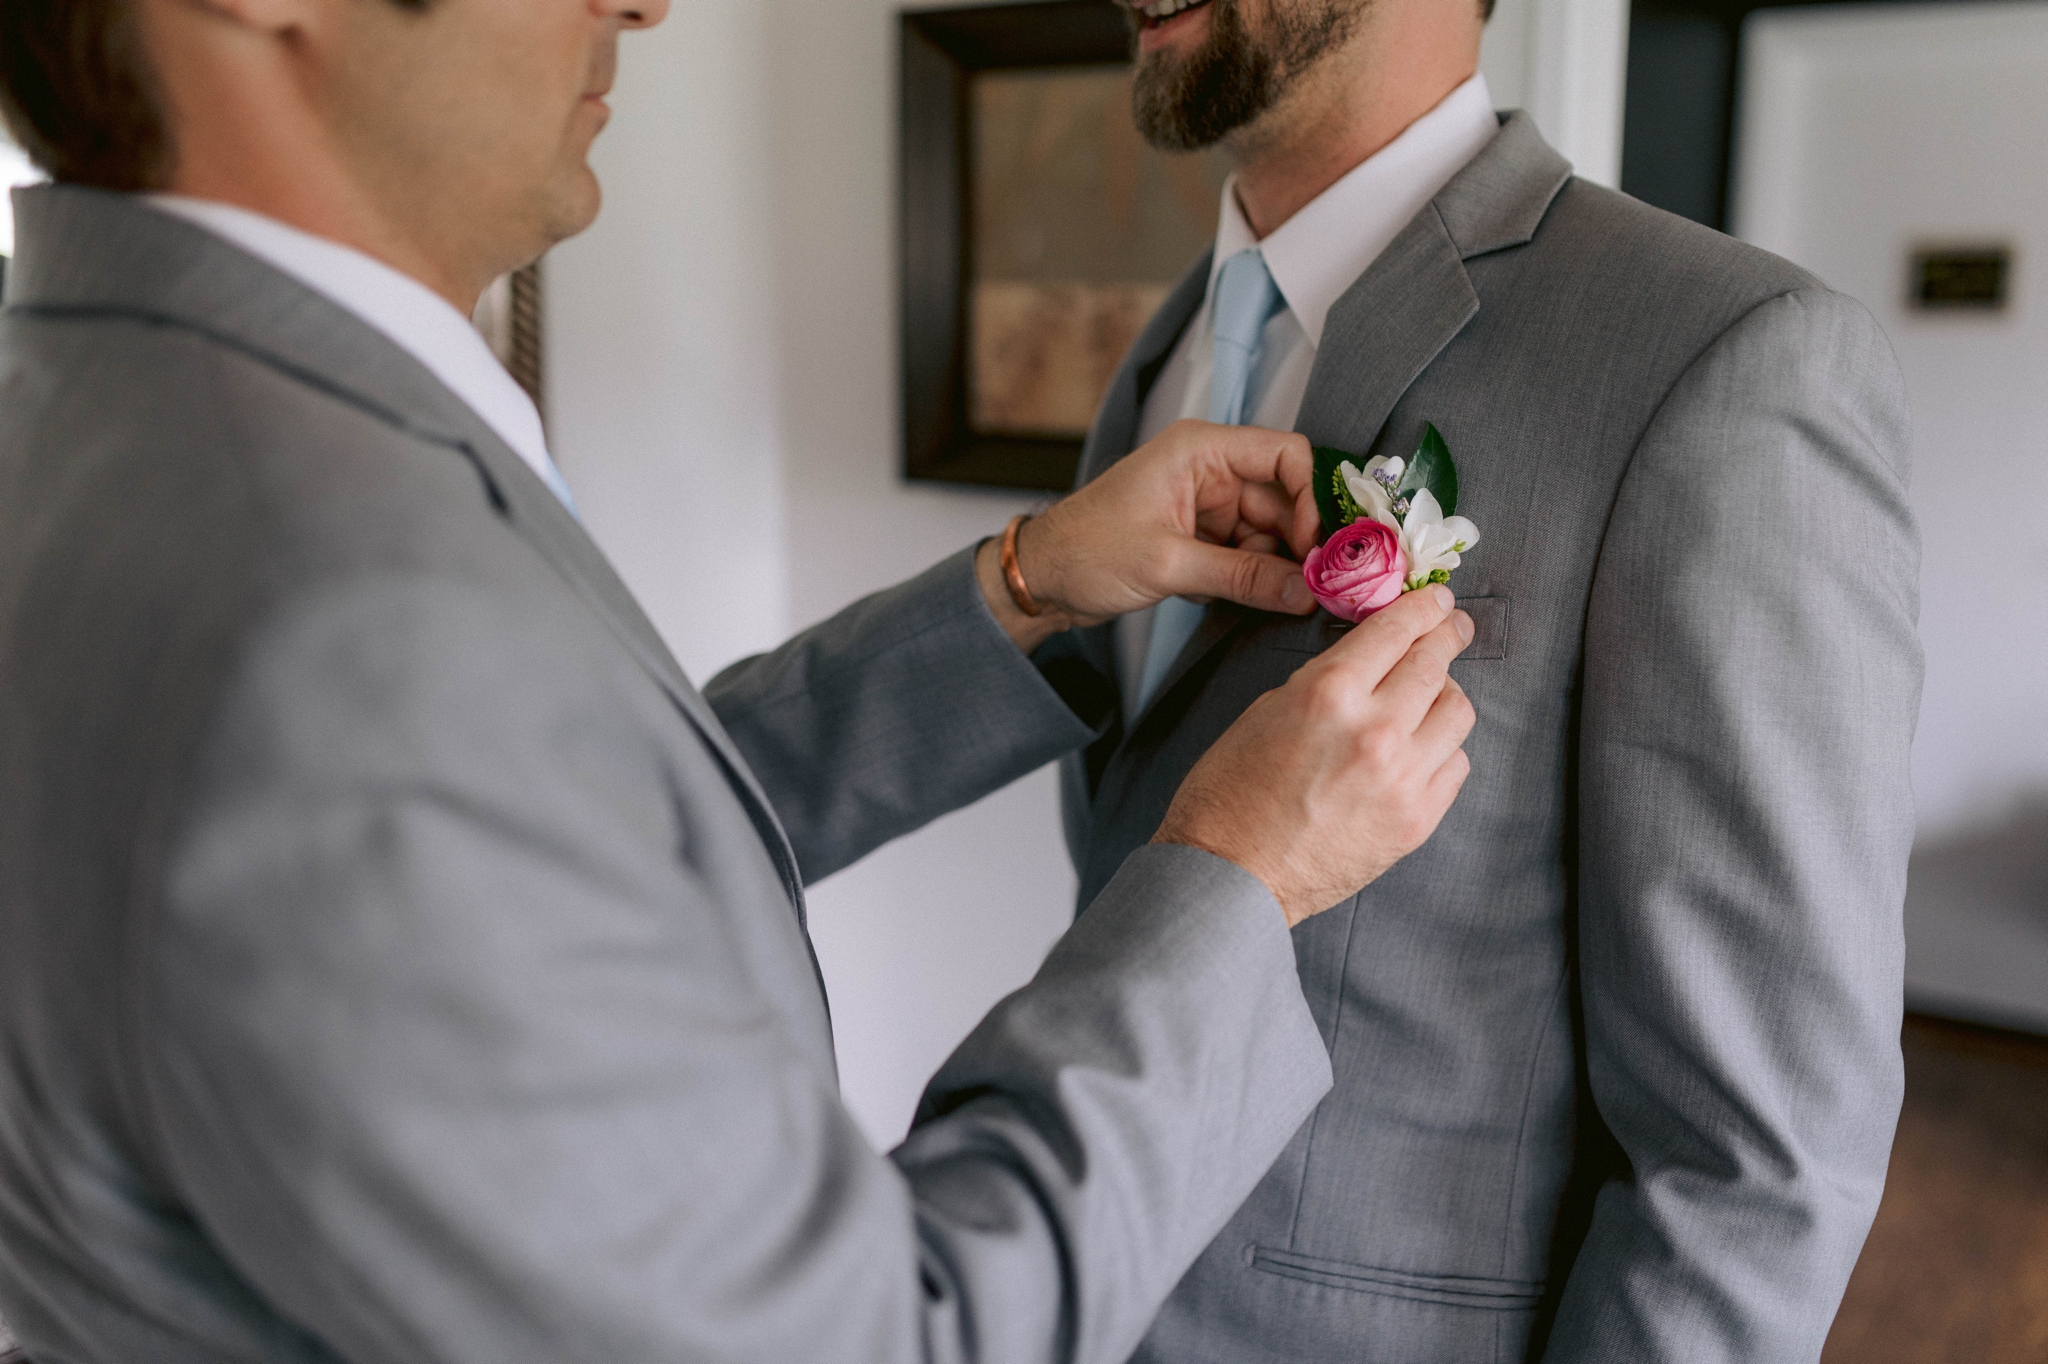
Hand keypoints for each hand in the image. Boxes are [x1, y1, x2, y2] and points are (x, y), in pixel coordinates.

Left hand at [975, 421, 1319, 651]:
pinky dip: (1247, 578)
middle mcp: (1209, 470)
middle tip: (1308, 588)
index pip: (1285, 453)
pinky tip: (1222, 596)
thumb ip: (1244, 576)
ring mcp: (1206, 505)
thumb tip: (1305, 591)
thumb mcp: (1169, 563)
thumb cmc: (1086, 550)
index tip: (1311, 546)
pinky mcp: (1200, 537)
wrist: (1042, 579)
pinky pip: (1246, 555)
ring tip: (1260, 598)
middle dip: (1295, 546)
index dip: (1308, 498)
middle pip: (1283, 501)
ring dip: (1270, 568)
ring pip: (1268, 534)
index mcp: (1201, 450)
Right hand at [1154, 586, 1476, 925]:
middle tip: (1451, 627)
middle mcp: (1375, 729)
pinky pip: (1454, 764)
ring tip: (1429, 695)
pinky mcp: (1416, 820)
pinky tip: (1421, 748)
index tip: (1436, 600)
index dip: (1422, 607)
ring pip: (1456, 711)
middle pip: (1435, 663)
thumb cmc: (1231, 794)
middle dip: (1446, 635)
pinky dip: (1442, 748)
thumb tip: (1370, 666)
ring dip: (1444, 693)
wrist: (1231, 875)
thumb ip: (1326, 684)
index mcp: (1328, 693)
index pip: (1395, 630)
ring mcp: (1402, 777)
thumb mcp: (1266, 712)